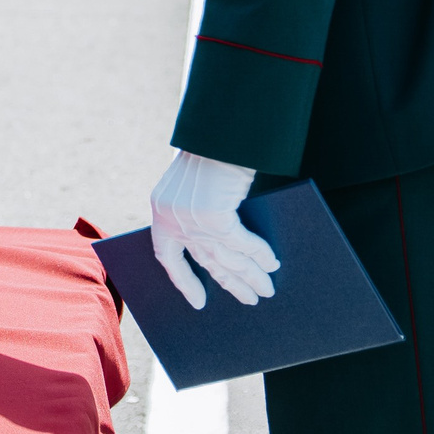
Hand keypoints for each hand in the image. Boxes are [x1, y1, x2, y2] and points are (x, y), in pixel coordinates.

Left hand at [148, 151, 279, 309]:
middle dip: (230, 283)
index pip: (167, 258)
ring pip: (227, 259)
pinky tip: (271, 265)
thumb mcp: (192, 183)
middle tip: (249, 300)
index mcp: (161, 213)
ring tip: (266, 291)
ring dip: (250, 277)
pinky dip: (259, 255)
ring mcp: (192, 222)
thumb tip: (219, 237)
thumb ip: (196, 207)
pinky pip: (243, 245)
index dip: (183, 282)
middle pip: (206, 262)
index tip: (198, 302)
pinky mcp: (214, 219)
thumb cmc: (206, 152)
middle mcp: (173, 220)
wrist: (214, 131)